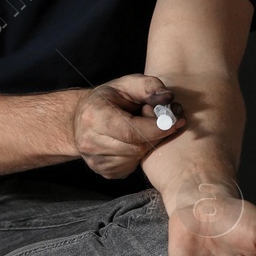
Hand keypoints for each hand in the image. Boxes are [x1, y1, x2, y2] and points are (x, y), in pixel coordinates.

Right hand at [71, 74, 185, 179]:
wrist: (80, 118)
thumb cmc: (107, 99)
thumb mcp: (126, 83)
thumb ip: (149, 86)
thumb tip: (168, 98)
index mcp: (94, 117)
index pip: (131, 131)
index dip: (157, 128)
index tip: (175, 121)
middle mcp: (90, 142)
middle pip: (137, 147)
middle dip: (156, 135)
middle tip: (164, 122)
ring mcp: (95, 160)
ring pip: (136, 158)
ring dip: (148, 144)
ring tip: (144, 129)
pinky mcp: (104, 171)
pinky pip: (132, 165)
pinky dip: (139, 154)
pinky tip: (134, 141)